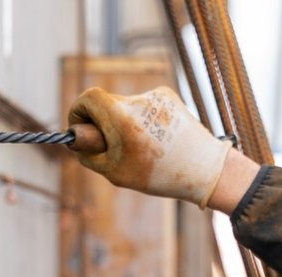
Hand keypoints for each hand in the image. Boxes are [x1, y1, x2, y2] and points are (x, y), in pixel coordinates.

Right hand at [67, 86, 231, 206]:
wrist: (204, 168)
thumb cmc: (158, 174)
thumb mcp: (114, 172)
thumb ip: (89, 154)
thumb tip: (77, 140)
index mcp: (120, 115)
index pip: (87, 98)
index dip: (79, 113)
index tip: (83, 130)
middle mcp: (137, 100)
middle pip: (107, 104)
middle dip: (104, 124)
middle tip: (115, 148)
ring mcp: (155, 96)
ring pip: (127, 107)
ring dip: (126, 125)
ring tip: (144, 149)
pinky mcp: (168, 97)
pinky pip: (145, 107)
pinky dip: (145, 122)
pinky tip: (158, 141)